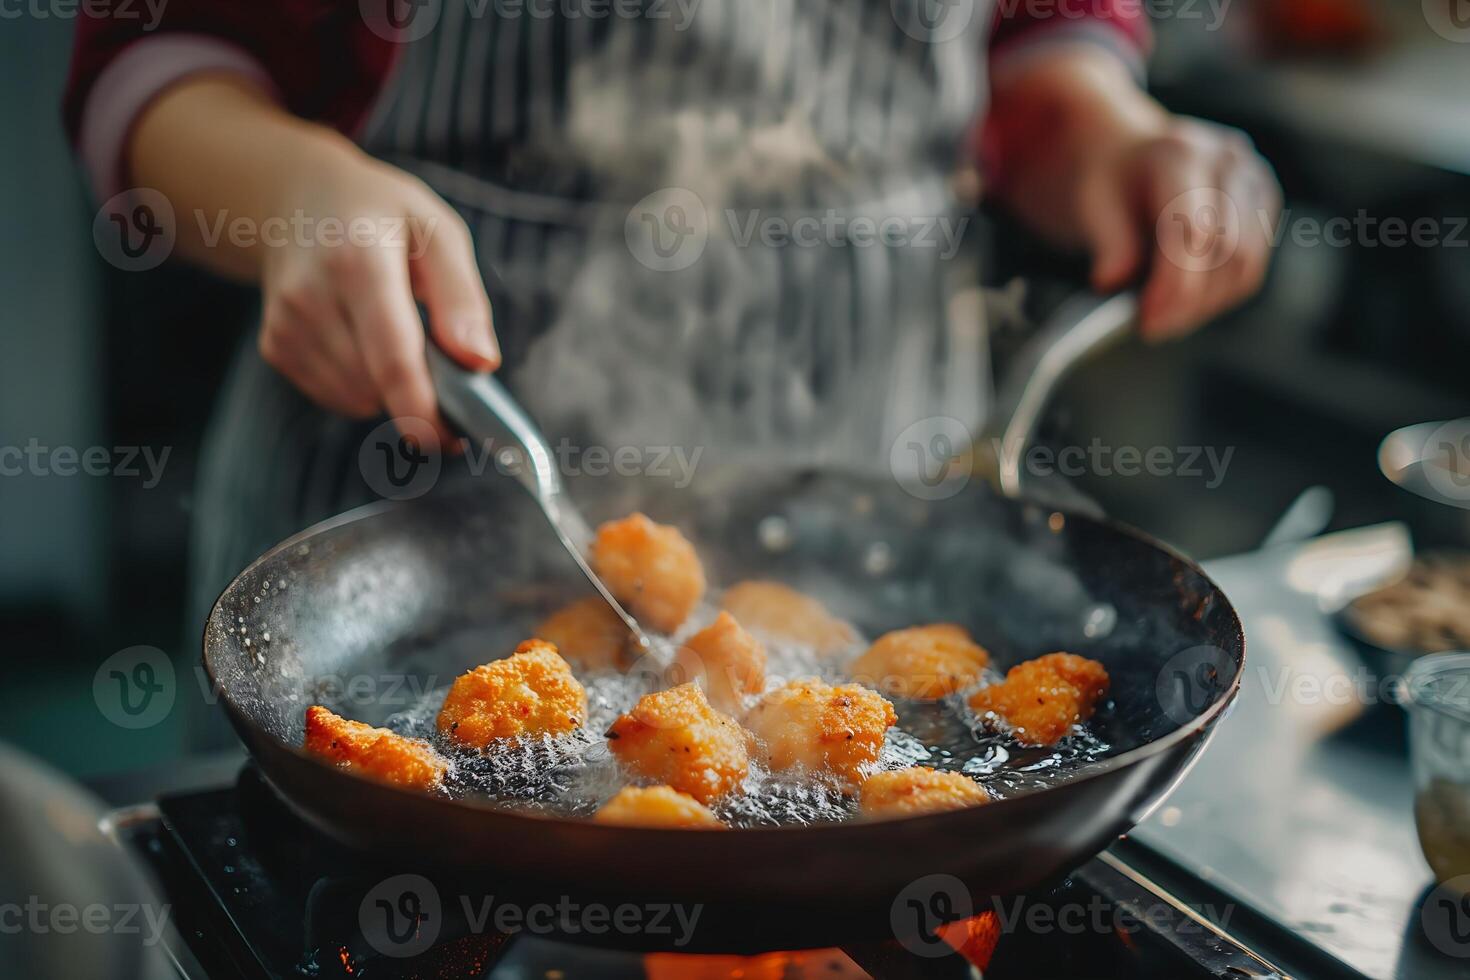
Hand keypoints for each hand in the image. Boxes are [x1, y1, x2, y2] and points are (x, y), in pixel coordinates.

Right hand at [258, 146, 496, 443]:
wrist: (296, 198)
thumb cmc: (381, 213)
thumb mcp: (438, 232)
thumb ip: (462, 299)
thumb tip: (480, 363)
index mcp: (358, 259)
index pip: (391, 356)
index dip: (422, 410)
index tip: (451, 439)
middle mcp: (311, 294)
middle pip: (376, 385)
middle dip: (420, 395)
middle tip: (446, 366)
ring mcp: (285, 323)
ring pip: (356, 398)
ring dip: (391, 390)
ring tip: (400, 339)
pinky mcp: (274, 345)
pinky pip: (336, 396)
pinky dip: (363, 386)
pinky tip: (366, 342)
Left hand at [1076, 117, 1280, 340]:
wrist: (1123, 158)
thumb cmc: (1104, 183)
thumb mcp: (1088, 206)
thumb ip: (1108, 244)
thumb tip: (1112, 281)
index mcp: (1180, 154)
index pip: (1193, 230)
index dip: (1173, 284)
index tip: (1146, 321)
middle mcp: (1228, 162)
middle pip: (1227, 251)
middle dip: (1187, 302)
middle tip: (1150, 327)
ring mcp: (1253, 183)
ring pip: (1245, 266)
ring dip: (1203, 305)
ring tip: (1163, 317)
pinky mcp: (1262, 208)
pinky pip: (1249, 270)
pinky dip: (1217, 297)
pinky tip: (1183, 304)